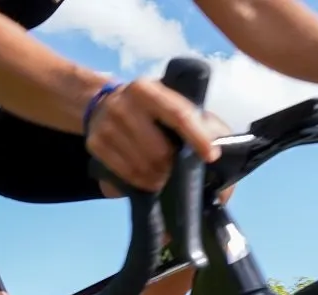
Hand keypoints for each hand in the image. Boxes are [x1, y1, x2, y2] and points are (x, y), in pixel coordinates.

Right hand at [86, 79, 220, 190]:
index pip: (178, 115)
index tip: (211, 156)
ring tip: (162, 175)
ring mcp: (107, 125)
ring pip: (144, 167)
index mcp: (148, 90)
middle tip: (177, 170)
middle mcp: (124, 104)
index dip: (197, 137)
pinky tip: (146, 176)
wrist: (99, 103)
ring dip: (158, 178)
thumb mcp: (167, 103)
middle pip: (160, 152)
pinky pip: (127, 174)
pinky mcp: (96, 144)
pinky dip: (141, 181)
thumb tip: (221, 144)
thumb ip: (195, 120)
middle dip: (173, 167)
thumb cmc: (146, 109)